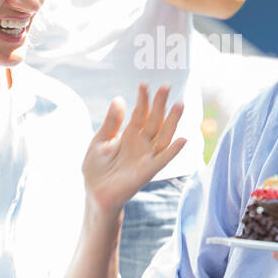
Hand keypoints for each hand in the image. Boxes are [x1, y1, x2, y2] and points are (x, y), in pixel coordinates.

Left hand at [83, 84, 186, 213]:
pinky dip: (173, 151)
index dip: (143, 99)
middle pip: (155, 120)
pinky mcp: (147, 171)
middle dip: (160, 104)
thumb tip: (120, 99)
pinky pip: (163, 159)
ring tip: (179, 104)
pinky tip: (183, 139)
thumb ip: (111, 123)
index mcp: (130, 134)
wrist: (94, 193)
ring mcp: (146, 156)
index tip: (144, 84)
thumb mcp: (99, 141)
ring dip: (172, 121)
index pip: (140, 113)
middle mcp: (142, 143)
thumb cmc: (97, 169)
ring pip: (164, 136)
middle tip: (166, 85)